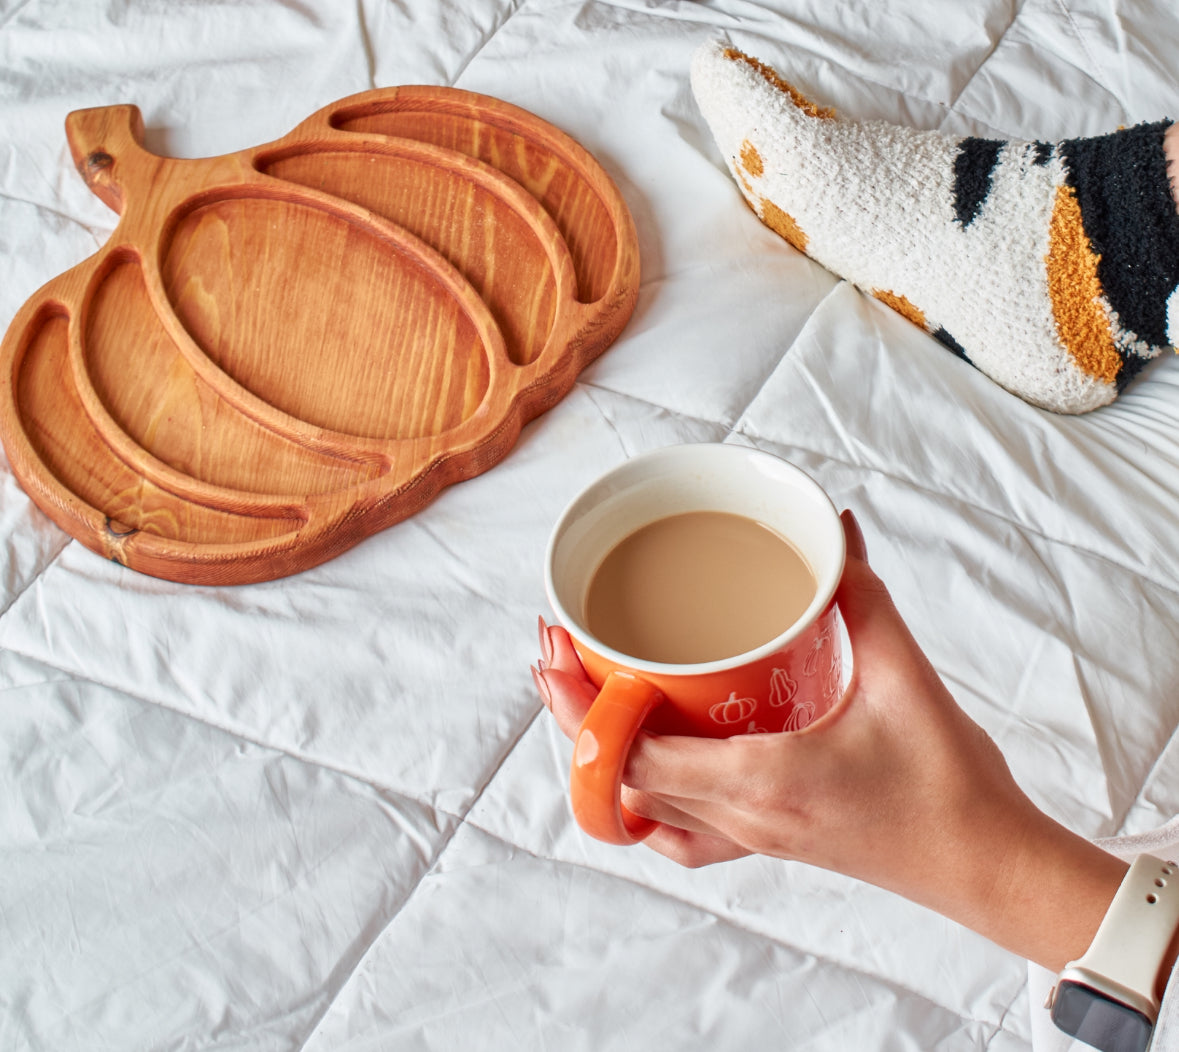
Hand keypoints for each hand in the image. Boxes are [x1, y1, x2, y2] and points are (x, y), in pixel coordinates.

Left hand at [534, 509, 1127, 970]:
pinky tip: (654, 763)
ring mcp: (752, 837)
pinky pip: (684, 833)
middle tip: (558, 657)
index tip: (558, 656)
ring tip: (593, 698)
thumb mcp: (904, 677)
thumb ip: (861, 598)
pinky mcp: (767, 840)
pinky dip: (651, 800)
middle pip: (621, 782)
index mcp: (762, 780)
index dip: (583, 712)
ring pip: (645, 811)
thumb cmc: (949, 784)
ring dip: (606, 759)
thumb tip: (834, 531)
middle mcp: (743, 818)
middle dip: (576, 721)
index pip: (634, 759)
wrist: (988, 863)